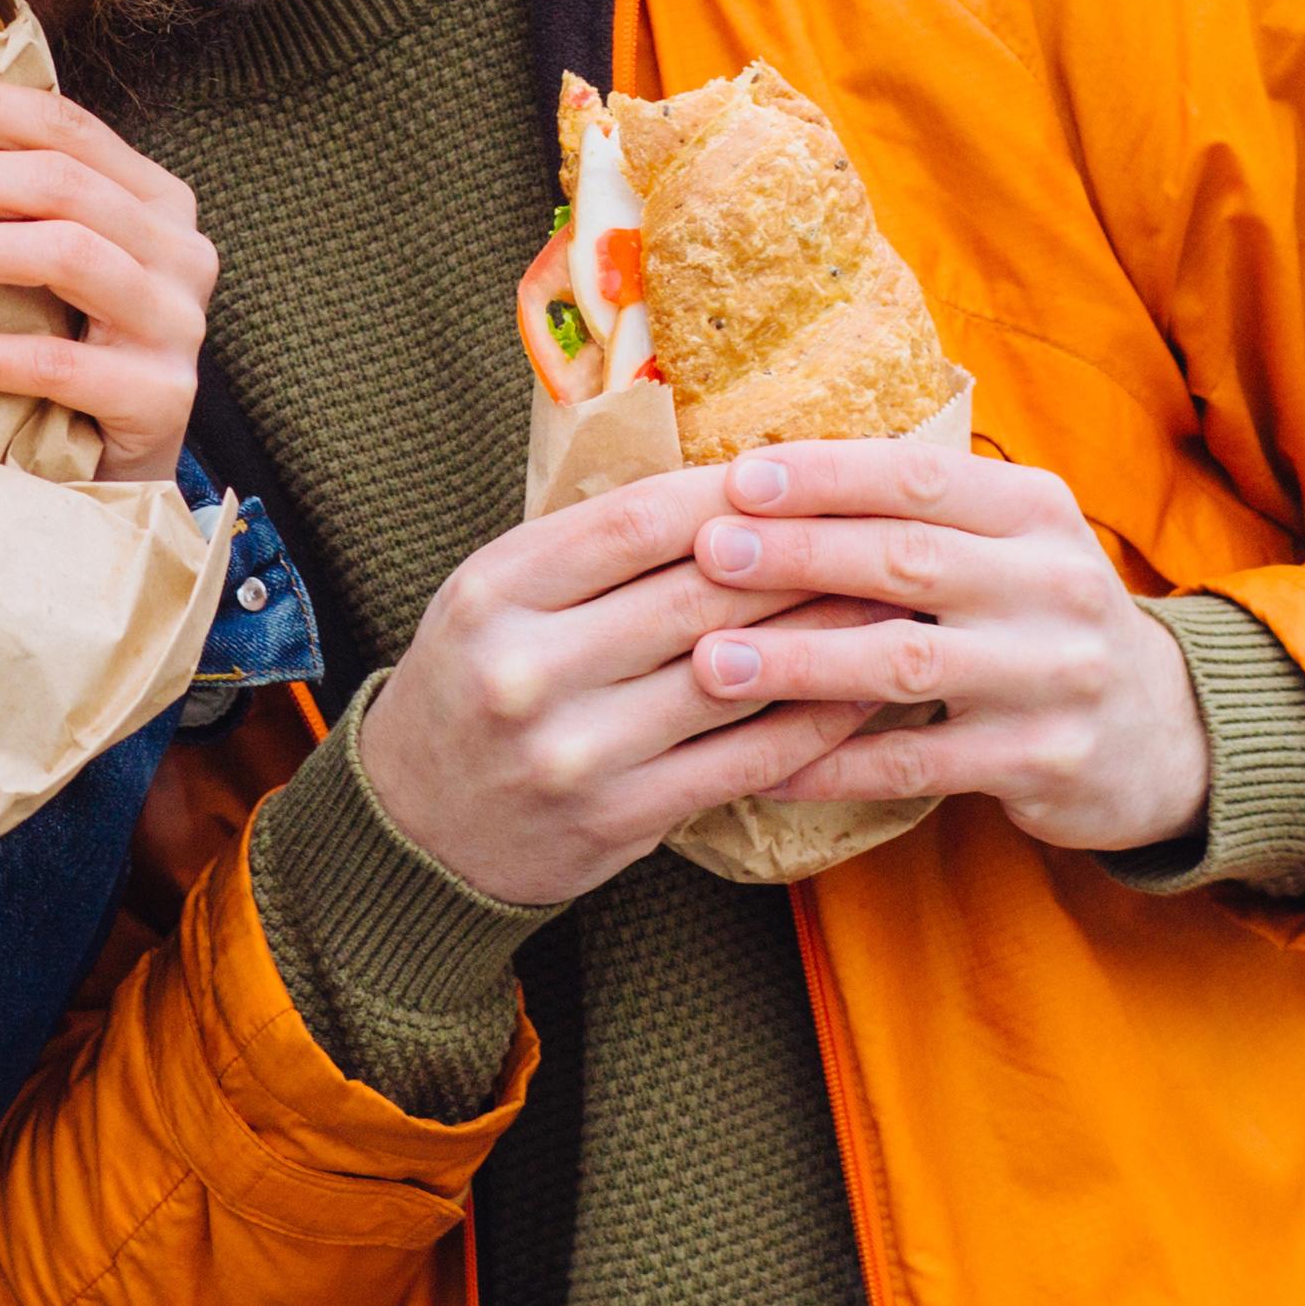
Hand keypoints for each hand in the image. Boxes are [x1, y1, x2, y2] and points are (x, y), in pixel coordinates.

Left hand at [0, 71, 214, 483]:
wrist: (117, 471)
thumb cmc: (70, 351)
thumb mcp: (53, 265)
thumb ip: (18, 204)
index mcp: (158, 201)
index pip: (71, 130)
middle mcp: (182, 251)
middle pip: (65, 185)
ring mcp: (178, 324)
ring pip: (68, 255)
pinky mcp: (161, 396)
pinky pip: (59, 365)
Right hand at [354, 463, 898, 905]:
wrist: (413, 831)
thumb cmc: (473, 689)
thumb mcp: (495, 598)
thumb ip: (590, 551)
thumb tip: (734, 490)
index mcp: (493, 592)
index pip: (636, 522)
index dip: (731, 494)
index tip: (803, 474)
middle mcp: (527, 669)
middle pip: (695, 594)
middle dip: (800, 558)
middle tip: (879, 529)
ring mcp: (573, 750)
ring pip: (731, 678)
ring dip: (825, 636)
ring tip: (890, 602)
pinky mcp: (616, 818)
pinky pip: (740, 760)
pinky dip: (811, 726)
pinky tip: (858, 695)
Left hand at [683, 438, 1210, 854]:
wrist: (1163, 732)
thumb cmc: (1037, 620)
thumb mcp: (1010, 545)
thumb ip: (916, 513)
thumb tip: (763, 480)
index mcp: (1037, 512)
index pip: (921, 476)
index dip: (828, 476)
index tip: (738, 478)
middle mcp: (1054, 583)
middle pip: (907, 561)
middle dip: (798, 555)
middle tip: (707, 553)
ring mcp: (1054, 675)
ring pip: (906, 663)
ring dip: (799, 662)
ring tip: (710, 664)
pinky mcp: (1043, 760)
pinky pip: (916, 764)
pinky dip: (833, 766)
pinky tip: (762, 768)